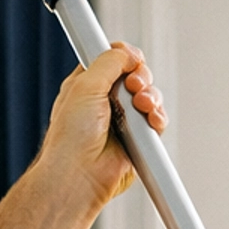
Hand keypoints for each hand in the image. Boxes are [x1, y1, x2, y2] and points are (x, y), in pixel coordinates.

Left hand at [37, 44, 166, 210]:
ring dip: (150, 98)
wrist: (79, 174)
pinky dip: (157, 118)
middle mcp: (105, 102)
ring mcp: (123, 120)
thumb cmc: (71, 137)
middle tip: (132, 86)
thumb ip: (109, 62)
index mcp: (87, 85)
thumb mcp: (85, 85)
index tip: (128, 59)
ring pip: (149, 97)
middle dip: (140, 78)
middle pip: (136, 75)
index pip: (112, 60)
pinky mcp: (138, 140)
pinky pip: (157, 121)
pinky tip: (150, 121)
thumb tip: (130, 54)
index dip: (124, 57)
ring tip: (140, 106)